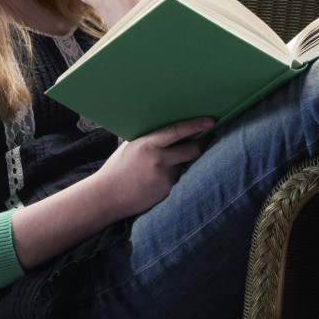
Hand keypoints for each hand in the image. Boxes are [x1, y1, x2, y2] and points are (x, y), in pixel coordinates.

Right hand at [89, 116, 214, 218]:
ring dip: (180, 162)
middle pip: (192, 150)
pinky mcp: (167, 190)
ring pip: (184, 165)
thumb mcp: (130, 147)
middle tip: (205, 139)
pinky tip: (155, 179)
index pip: (177, 131)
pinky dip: (172, 175)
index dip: (196, 125)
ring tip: (160, 166)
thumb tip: (169, 129)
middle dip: (201, 144)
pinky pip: (177, 178)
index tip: (210, 121)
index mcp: (147, 145)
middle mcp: (159, 160)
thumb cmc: (117, 169)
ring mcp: (165, 177)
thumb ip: (149, 139)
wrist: (108, 197)